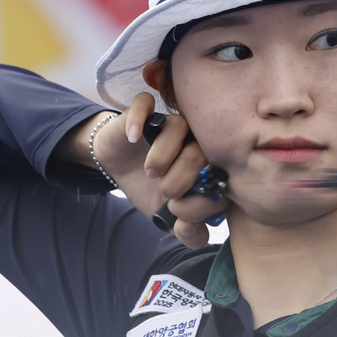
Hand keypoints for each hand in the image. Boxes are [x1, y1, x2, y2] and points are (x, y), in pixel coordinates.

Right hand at [53, 93, 222, 248]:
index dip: (201, 199)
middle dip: (180, 180)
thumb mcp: (165, 214)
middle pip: (200, 154)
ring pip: (178, 128)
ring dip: (162, 155)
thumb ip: (186, 230)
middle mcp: (195, 141)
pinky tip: (133, 136)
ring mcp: (171, 124)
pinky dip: (137, 120)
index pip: (218, 178)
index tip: (180, 211)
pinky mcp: (145, 111)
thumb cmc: (148, 186)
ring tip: (150, 172)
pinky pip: (145, 104)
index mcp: (208, 166)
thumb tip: (192, 232)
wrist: (119, 163)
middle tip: (164, 191)